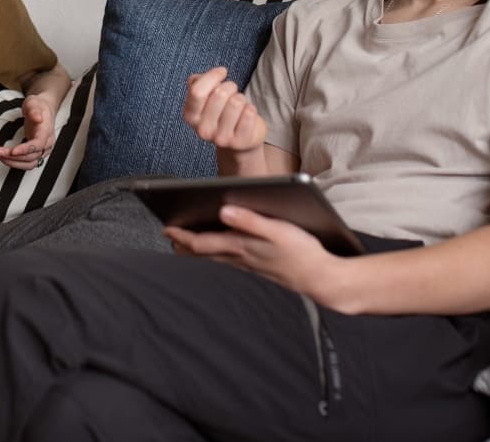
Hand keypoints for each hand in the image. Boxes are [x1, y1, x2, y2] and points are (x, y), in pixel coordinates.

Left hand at [0, 92, 55, 170]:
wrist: (43, 110)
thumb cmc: (38, 106)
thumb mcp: (34, 103)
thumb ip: (34, 110)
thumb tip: (38, 118)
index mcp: (47, 131)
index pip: (38, 144)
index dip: (25, 150)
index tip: (12, 151)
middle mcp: (47, 143)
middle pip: (32, 156)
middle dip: (14, 156)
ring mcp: (43, 150)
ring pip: (30, 163)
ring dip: (13, 162)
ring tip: (0, 156)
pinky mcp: (37, 153)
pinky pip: (28, 163)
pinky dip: (16, 163)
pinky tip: (5, 158)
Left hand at [165, 204, 342, 302]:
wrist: (322, 280)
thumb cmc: (302, 253)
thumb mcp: (278, 230)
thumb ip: (250, 220)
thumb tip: (224, 209)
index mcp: (242, 246)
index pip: (202, 242)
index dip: (182, 236)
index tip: (167, 229)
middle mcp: (241, 258)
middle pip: (205, 253)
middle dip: (185, 244)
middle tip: (170, 237)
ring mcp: (250, 266)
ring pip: (216, 258)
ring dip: (200, 251)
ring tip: (188, 244)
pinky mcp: (259, 268)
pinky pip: (230, 262)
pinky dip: (217, 255)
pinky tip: (222, 253)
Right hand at [183, 67, 267, 151]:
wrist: (238, 136)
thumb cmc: (222, 109)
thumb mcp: (206, 94)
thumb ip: (199, 82)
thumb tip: (209, 76)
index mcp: (190, 115)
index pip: (197, 91)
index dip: (213, 76)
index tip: (222, 72)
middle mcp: (203, 130)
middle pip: (220, 94)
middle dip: (230, 86)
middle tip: (232, 93)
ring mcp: (220, 138)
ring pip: (236, 102)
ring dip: (241, 98)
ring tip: (239, 106)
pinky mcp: (239, 142)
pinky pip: (249, 113)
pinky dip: (251, 109)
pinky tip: (246, 116)